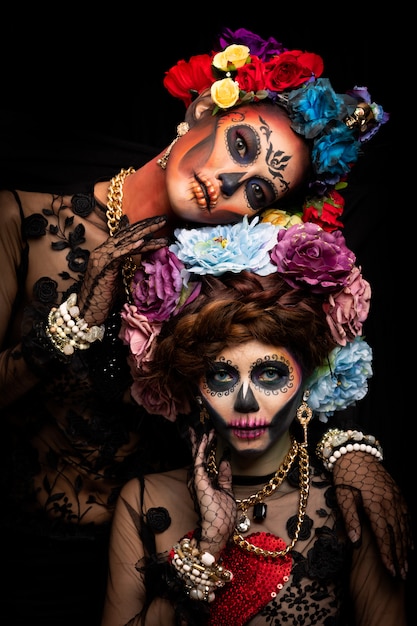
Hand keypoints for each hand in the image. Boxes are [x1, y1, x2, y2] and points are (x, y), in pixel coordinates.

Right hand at [78, 215, 167, 325]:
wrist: (87, 312)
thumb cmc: (104, 299)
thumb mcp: (119, 279)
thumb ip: (127, 267)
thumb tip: (140, 263)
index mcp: (106, 253)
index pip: (126, 235)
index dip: (142, 227)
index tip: (158, 222)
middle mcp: (102, 251)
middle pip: (128, 234)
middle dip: (147, 225)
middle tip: (163, 219)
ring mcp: (101, 258)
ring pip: (127, 241)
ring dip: (146, 232)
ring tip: (162, 226)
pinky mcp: (103, 267)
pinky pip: (119, 254)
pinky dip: (131, 247)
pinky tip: (143, 241)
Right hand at [190, 429, 235, 556]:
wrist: (219, 530)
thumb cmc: (222, 515)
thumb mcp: (226, 490)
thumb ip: (224, 476)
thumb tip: (225, 460)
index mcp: (205, 481)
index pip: (204, 460)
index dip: (206, 446)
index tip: (209, 434)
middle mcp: (199, 479)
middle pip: (197, 455)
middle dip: (198, 440)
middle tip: (198, 426)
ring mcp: (198, 479)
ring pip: (197, 455)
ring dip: (199, 441)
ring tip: (201, 427)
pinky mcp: (199, 481)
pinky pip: (199, 461)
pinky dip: (202, 448)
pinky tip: (205, 438)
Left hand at [333, 452, 412, 578]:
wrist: (356, 453)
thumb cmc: (346, 475)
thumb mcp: (343, 496)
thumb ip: (350, 518)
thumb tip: (355, 542)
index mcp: (375, 503)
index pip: (383, 535)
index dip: (388, 554)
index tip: (391, 570)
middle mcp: (389, 502)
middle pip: (397, 534)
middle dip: (400, 555)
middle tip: (402, 574)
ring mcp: (396, 497)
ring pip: (403, 526)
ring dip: (406, 546)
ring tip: (407, 564)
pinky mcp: (398, 493)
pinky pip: (406, 515)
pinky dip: (409, 531)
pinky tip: (410, 543)